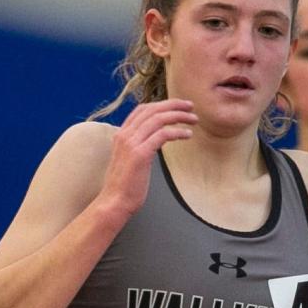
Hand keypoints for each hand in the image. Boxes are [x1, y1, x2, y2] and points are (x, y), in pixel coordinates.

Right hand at [98, 100, 196, 219]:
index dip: (162, 104)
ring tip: (193, 119)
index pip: (142, 109)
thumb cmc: (124, 187)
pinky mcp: (140, 154)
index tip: (178, 106)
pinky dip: (177, 132)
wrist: (114, 203)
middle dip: (174, 105)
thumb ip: (139, 148)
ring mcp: (131, 143)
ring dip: (179, 116)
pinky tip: (187, 134)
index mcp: (121, 135)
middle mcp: (125, 135)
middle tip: (190, 106)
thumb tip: (154, 143)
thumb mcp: (129, 161)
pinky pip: (163, 135)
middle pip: (152, 110)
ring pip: (159, 119)